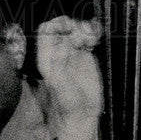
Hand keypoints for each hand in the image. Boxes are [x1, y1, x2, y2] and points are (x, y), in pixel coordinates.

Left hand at [37, 17, 103, 139]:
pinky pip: (87, 36)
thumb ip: (59, 63)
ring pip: (76, 28)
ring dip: (84, 28)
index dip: (56, 25)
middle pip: (62, 25)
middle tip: (81, 37)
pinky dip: (92, 33)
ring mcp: (72, 53)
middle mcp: (58, 53)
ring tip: (90, 40)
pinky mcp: (86, 56)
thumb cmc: (68, 104)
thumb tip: (63, 43)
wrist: (82, 114)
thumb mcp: (60, 84)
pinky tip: (94, 40)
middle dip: (72, 25)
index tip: (68, 31)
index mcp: (46, 58)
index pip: (46, 31)